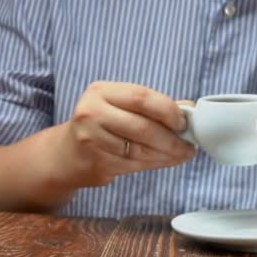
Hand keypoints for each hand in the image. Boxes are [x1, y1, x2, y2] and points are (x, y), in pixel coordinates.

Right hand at [59, 81, 195, 186]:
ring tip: (183, 154)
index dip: (168, 111)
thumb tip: (190, 109)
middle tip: (189, 145)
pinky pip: (136, 164)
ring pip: (141, 149)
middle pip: (143, 127)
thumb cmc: (103, 124)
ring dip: (169, 154)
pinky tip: (168, 161)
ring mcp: (92, 139)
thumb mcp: (121, 106)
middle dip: (173, 139)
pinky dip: (157, 163)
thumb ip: (153, 105)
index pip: (142, 97)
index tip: (184, 123)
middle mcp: (92, 112)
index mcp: (102, 91)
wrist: (66, 154)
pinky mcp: (97, 162)